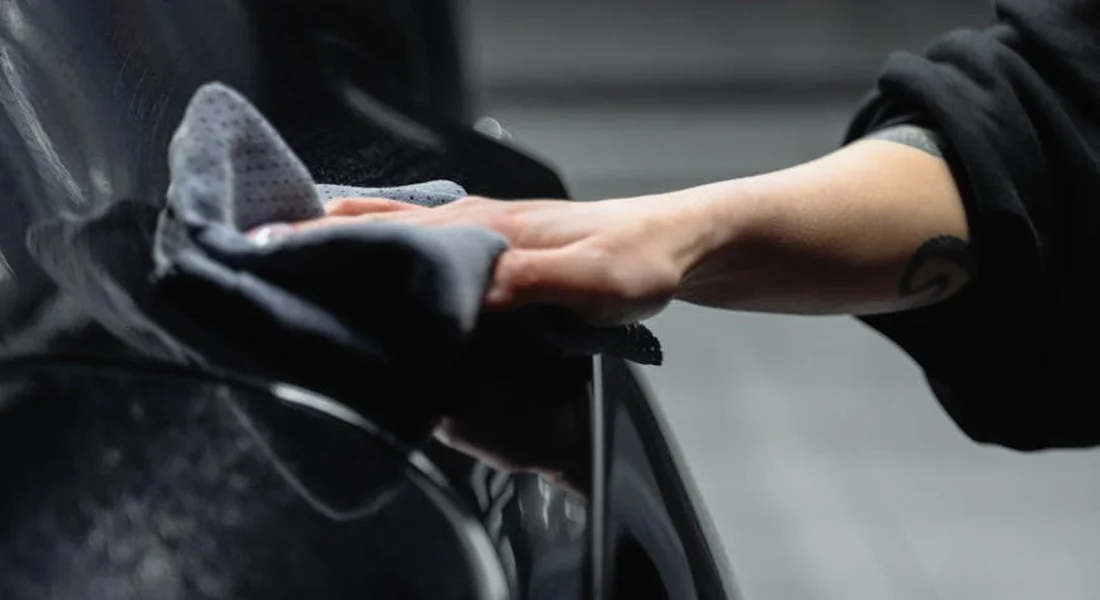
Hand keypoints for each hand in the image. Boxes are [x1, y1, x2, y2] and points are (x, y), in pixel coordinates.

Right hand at [293, 194, 718, 324]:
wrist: (678, 243)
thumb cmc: (639, 261)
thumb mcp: (593, 281)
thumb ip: (529, 285)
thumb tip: (458, 295)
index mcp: (483, 229)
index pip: (387, 231)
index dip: (326, 243)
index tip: (267, 256)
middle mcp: (472, 224)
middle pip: (376, 224)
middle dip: (315, 239)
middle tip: (255, 261)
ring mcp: (481, 234)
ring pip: (393, 229)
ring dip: (342, 240)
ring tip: (287, 263)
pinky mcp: (494, 251)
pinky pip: (420, 245)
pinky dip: (380, 247)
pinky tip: (367, 271)